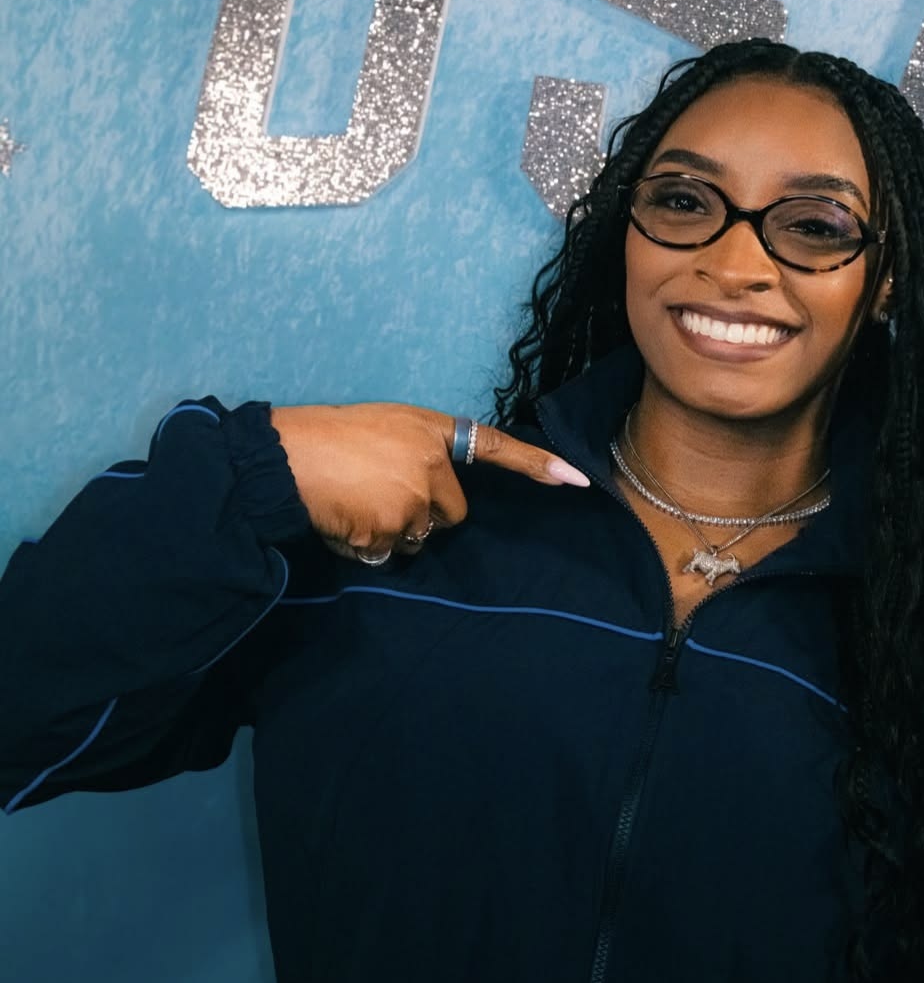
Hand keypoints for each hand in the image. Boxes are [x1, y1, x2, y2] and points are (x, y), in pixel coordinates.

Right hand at [269, 403, 590, 562]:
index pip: (496, 447)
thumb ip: (418, 456)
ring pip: (420, 538)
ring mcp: (414, 499)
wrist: (287, 457)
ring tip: (355, 504)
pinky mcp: (392, 529)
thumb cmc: (330, 437)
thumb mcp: (385, 429)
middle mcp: (431, 465)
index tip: (578, 480)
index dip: (538, 464)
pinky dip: (368, 545)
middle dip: (423, 514)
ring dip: (394, 532)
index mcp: (431, 431)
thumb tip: (430, 500)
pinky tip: (345, 520)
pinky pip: (390, 553)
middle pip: (452, 514)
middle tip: (378, 495)